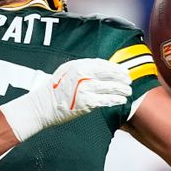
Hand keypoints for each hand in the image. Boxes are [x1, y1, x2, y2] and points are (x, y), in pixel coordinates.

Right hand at [0, 58, 131, 140]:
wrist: (42, 107)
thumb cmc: (53, 90)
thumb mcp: (65, 72)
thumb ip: (81, 69)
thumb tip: (99, 68)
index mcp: (78, 65)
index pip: (102, 64)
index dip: (114, 67)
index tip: (122, 70)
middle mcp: (83, 75)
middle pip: (109, 73)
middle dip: (121, 76)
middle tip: (128, 79)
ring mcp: (85, 89)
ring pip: (110, 87)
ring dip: (121, 89)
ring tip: (128, 90)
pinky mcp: (86, 103)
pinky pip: (105, 100)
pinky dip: (115, 100)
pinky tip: (121, 100)